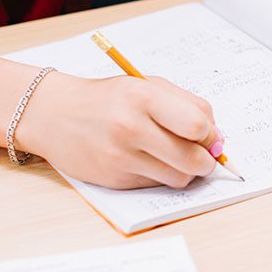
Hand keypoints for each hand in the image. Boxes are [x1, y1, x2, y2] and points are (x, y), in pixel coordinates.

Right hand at [16, 71, 219, 188]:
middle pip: (193, 159)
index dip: (211, 134)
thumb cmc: (109, 98)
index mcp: (144, 98)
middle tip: (204, 155)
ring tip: (177, 157)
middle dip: (207, 160)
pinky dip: (162, 176)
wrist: (53, 114)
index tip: (209, 135)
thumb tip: (217, 138)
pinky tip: (151, 161)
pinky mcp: (114, 179)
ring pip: (178, 178)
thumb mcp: (148, 86)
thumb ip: (188, 105)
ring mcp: (121, 157)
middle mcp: (131, 128)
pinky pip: (156, 185)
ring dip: (187, 172)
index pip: (198, 125)